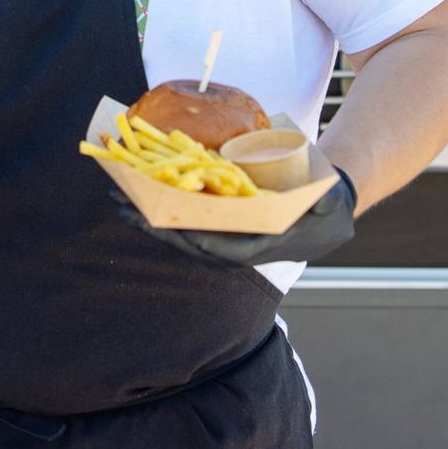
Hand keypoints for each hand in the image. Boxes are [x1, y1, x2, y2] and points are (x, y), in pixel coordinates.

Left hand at [114, 167, 358, 265]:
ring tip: (120, 202)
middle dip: (160, 228)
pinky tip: (134, 199)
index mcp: (262, 245)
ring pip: (181, 235)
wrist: (321, 216)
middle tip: (129, 210)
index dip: (204, 242)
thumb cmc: (323, 206)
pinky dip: (157, 213)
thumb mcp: (328, 203)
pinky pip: (182, 224)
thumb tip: (321, 199)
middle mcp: (237, 248)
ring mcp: (223, 240)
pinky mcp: (214, 228)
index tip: (182, 231)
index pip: (228, 250)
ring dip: (149, 220)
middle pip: (193, 244)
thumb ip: (324, 201)